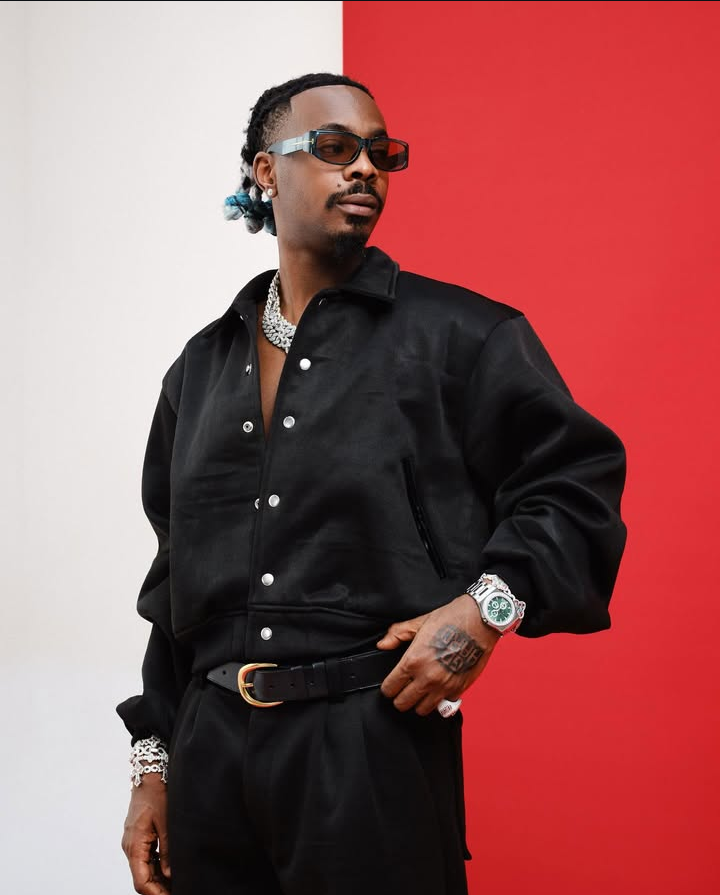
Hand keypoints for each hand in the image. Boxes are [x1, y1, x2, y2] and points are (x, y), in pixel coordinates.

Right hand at [121, 773, 171, 893]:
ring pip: (143, 870)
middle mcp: (130, 847)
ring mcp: (133, 842)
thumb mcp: (166, 822)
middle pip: (141, 878)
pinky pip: (145, 859)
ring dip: (157, 881)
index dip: (155, 893)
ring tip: (175, 886)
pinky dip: (155, 868)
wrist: (148, 775)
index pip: (141, 881)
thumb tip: (170, 873)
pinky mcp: (138, 838)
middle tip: (175, 892)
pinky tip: (169, 872)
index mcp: (135, 845)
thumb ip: (168, 849)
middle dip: (157, 890)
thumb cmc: (156, 794)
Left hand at [376, 593, 500, 714]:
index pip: (390, 688)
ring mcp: (444, 686)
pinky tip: (439, 687)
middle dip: (400, 697)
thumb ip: (397, 634)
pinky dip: (439, 700)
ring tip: (421, 691)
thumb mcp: (419, 622)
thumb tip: (382, 644)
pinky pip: (443, 705)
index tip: (390, 685)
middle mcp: (427, 678)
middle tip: (404, 689)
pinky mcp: (459, 689)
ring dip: (419, 702)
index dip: (387, 687)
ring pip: (422, 710)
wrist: (480, 621)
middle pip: (403, 704)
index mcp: (413, 661)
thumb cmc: (451, 619)